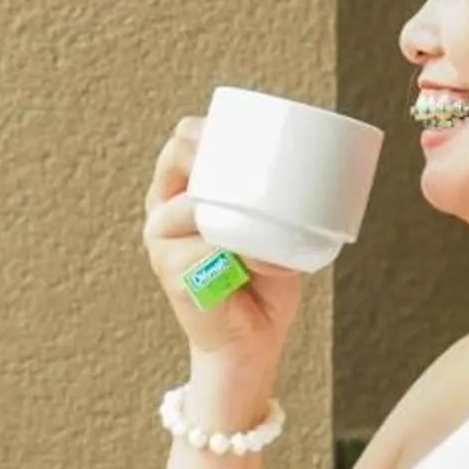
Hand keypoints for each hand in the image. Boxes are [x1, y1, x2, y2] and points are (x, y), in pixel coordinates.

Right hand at [144, 115, 306, 378]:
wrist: (250, 342)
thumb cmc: (262, 281)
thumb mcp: (274, 229)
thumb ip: (278, 203)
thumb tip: (307, 183)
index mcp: (184, 191)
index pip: (186, 139)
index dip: (212, 127)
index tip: (253, 131)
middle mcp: (164, 208)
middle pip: (178, 154)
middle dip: (214, 149)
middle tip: (256, 167)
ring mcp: (161, 237)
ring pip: (194, 199)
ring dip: (235, 208)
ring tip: (262, 230)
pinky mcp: (169, 267)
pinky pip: (201, 242)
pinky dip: (236, 250)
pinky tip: (253, 262)